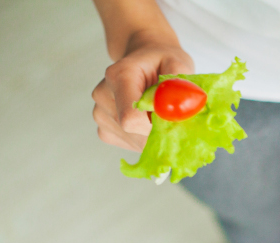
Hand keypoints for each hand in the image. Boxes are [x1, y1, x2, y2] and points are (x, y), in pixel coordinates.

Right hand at [91, 32, 193, 151]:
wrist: (145, 60)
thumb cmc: (162, 62)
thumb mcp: (178, 64)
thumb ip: (178, 87)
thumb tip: (180, 111)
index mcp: (119, 76)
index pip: (131, 118)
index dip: (155, 129)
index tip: (174, 124)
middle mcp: (103, 94)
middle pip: (132, 132)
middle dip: (158, 133)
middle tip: (174, 120)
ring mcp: (100, 113)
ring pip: (133, 142)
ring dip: (152, 136)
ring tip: (158, 115)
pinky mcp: (104, 128)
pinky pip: (128, 145)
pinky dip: (144, 139)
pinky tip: (149, 122)